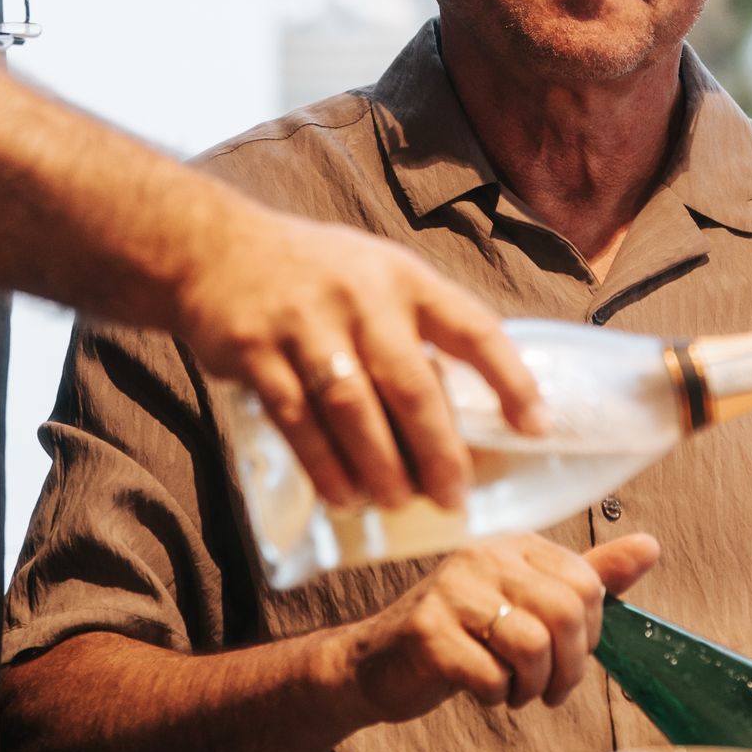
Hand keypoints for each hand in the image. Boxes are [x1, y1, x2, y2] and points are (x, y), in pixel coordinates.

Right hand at [178, 204, 545, 510]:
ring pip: (352, 407)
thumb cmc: (316, 276)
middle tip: (454, 497)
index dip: (509, 379)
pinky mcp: (257, 350)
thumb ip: (416, 330)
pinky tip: (343, 495)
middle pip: (411, 382)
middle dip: (437, 449)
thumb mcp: (376, 276)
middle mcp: (360, 295)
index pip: (472, 326)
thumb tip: (469, 414)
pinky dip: (324, 464)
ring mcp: (305, 322)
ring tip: (397, 502)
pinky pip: (296, 419)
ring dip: (379, 465)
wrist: (214, 249)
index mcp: (403, 278)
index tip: (537, 427)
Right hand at [341, 532, 660, 726]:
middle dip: (568, 668)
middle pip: (564, 614)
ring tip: (516, 690)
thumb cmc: (460, 634)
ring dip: (533, 687)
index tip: (568, 654)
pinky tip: (482, 690)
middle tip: (550, 689)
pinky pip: (490, 675)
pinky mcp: (427, 632)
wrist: (378, 664)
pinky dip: (495, 696)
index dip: (589, 634)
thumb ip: (589, 576)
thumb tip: (651, 546)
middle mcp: (483, 555)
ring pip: (532, 645)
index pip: (586, 583)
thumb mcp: (526, 601)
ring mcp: (451, 590)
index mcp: (514, 543)